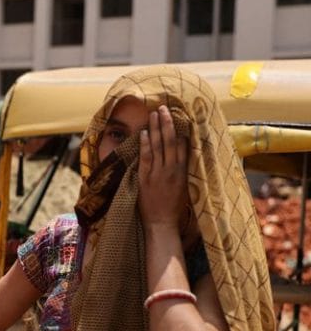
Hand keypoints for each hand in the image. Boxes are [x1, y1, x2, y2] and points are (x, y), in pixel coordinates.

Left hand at [138, 106, 187, 229]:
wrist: (162, 223)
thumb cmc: (173, 206)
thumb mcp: (184, 186)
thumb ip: (182, 169)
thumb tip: (182, 153)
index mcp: (183, 171)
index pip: (184, 145)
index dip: (181, 129)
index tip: (178, 115)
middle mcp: (172, 170)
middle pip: (171, 141)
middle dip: (167, 123)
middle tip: (164, 108)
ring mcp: (159, 173)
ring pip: (159, 146)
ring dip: (157, 128)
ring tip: (154, 113)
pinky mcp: (146, 178)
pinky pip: (146, 158)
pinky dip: (146, 144)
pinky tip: (145, 132)